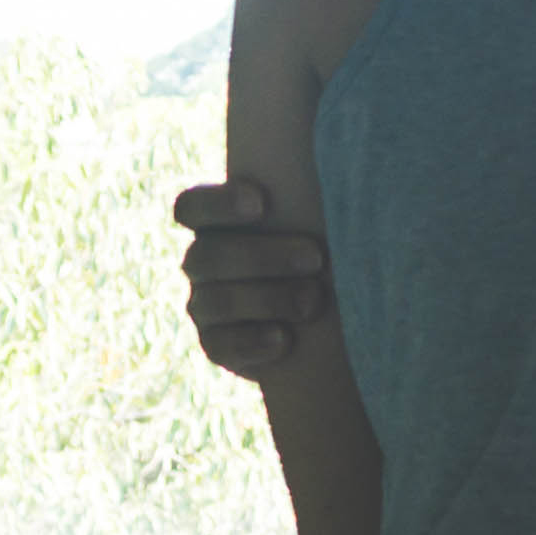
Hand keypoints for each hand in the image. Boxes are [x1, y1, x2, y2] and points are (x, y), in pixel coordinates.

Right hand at [173, 179, 332, 385]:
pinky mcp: (216, 345)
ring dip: (267, 299)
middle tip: (316, 258)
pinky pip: (220, 345)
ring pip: (216, 301)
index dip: (218, 204)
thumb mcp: (318, 227)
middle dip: (262, 257)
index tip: (262, 203)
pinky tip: (285, 339)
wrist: (328, 320)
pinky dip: (253, 341)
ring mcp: (204, 305)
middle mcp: (203, 262)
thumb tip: (343, 189)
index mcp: (218, 224)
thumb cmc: (324, 256)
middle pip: (208, 256)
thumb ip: (313, 208)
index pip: (192, 207)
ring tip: (314, 301)